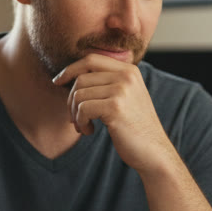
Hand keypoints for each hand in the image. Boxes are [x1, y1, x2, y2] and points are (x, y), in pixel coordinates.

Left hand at [52, 54, 177, 175]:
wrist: (153, 151)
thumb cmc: (134, 127)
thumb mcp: (124, 97)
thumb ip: (106, 83)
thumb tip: (70, 76)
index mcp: (129, 70)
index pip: (91, 59)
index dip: (70, 69)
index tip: (57, 81)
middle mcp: (126, 76)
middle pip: (81, 78)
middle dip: (71, 100)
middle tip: (76, 119)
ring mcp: (122, 90)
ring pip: (78, 94)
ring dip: (75, 114)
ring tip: (84, 127)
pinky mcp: (115, 107)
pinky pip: (82, 109)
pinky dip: (81, 123)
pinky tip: (90, 131)